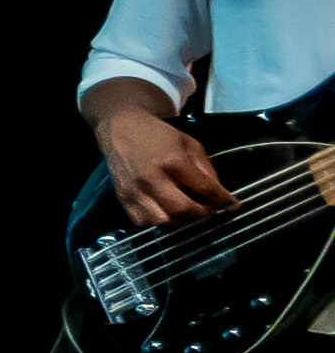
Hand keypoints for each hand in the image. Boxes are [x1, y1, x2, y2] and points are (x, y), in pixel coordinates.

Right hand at [102, 101, 229, 227]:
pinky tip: (165, 211)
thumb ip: (206, 171)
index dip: (222, 200)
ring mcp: (136, 191)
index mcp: (174, 162)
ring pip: (164, 220)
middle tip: (210, 211)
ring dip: (181, 220)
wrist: (122, 131)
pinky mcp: (123, 199)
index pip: (205, 189)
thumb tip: (220, 196)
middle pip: (183, 210)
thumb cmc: (160, 136)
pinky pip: (144, 221)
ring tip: (188, 212)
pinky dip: (159, 221)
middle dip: (202, 215)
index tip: (231, 204)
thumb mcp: (191, 145)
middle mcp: (153, 179)